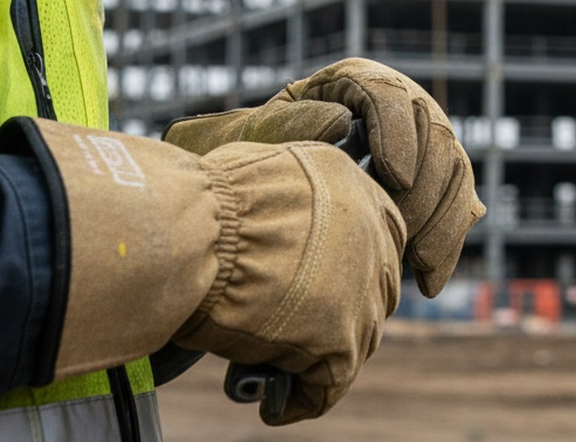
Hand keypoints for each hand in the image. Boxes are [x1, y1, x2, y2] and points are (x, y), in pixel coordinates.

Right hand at [0, 118, 403, 424]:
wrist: (198, 235)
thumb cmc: (211, 199)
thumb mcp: (272, 174)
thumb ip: (296, 199)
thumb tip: (282, 222)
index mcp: (357, 188)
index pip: (377, 233)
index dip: (347, 260)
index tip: (317, 277)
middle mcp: (374, 237)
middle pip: (374, 286)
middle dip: (342, 306)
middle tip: (297, 322)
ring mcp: (363, 292)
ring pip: (357, 336)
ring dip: (318, 350)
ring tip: (272, 361)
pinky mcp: (341, 343)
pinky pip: (326, 384)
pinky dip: (299, 398)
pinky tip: (271, 402)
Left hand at [270, 60, 484, 295]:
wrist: (272, 179)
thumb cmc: (263, 152)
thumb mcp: (265, 134)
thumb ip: (295, 124)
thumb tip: (340, 122)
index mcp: (355, 80)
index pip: (388, 93)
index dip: (398, 133)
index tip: (397, 180)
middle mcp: (400, 101)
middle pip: (433, 131)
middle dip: (425, 187)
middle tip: (403, 234)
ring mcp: (424, 138)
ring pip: (455, 166)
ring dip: (444, 217)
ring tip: (418, 261)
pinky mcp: (436, 175)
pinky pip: (458, 201)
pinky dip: (449, 240)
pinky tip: (430, 279)